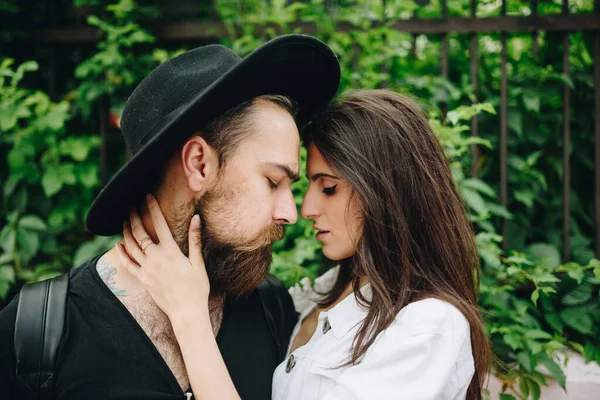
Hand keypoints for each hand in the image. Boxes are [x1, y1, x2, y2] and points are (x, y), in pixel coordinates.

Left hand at [116, 194, 209, 324]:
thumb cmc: (197, 288)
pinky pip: (128, 265)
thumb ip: (195, 239)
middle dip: (134, 217)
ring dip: (126, 232)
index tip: (147, 197)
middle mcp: (156, 258)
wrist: (187, 311)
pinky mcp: (143, 280)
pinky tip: (118, 245)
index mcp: (171, 252)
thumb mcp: (198, 262)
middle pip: (140, 233)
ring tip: (123, 221)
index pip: (160, 224)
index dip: (152, 208)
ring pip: (131, 247)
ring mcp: (147, 270)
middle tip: (130, 207)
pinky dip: (122, 253)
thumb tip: (196, 219)